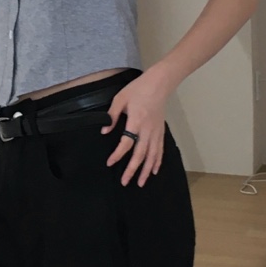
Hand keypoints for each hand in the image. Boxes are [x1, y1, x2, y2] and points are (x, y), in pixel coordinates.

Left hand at [101, 71, 170, 186]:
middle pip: (140, 154)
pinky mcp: (161, 131)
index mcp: (137, 121)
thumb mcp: (120, 99)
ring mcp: (156, 131)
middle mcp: (148, 129)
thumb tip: (104, 131)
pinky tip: (154, 170)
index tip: (110, 162)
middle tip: (125, 182)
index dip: (118, 154)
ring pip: (152, 155)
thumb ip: (112, 115)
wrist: (159, 83)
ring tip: (140, 182)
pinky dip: (157, 161)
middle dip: (132, 169)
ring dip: (146, 170)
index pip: (126, 142)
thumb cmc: (138, 89)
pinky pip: (160, 150)